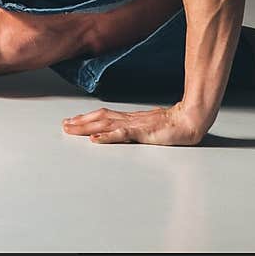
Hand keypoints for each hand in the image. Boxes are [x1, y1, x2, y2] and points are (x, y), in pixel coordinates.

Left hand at [62, 100, 208, 145]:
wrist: (190, 120)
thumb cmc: (175, 124)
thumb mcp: (152, 126)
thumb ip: (140, 128)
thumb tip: (128, 131)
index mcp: (132, 118)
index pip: (105, 115)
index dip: (88, 118)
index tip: (73, 120)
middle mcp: (130, 119)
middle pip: (100, 118)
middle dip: (80, 122)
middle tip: (64, 125)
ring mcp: (135, 124)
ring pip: (105, 124)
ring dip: (86, 127)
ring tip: (71, 129)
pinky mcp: (142, 132)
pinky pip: (121, 134)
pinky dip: (106, 136)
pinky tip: (94, 140)